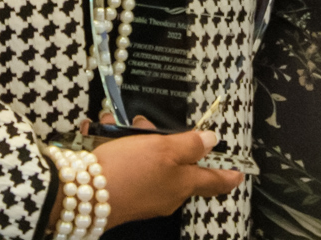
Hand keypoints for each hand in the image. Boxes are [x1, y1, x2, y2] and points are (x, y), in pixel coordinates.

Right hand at [90, 126, 242, 226]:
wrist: (81, 194)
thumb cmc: (127, 173)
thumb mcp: (164, 149)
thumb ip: (190, 145)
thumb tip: (211, 141)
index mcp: (182, 185)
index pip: (213, 182)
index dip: (227, 176)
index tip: (239, 174)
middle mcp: (166, 193)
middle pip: (174, 161)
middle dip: (160, 137)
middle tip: (144, 127)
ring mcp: (144, 194)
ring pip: (147, 157)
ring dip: (133, 138)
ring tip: (115, 126)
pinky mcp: (122, 191)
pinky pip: (125, 163)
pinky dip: (115, 147)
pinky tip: (102, 135)